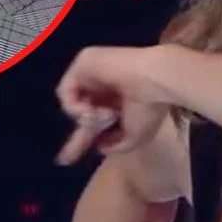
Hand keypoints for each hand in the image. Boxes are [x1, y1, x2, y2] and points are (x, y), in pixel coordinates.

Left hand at [54, 46, 169, 164]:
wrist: (156, 79)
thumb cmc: (150, 107)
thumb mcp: (134, 137)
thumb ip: (115, 145)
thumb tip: (100, 145)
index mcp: (117, 101)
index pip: (95, 121)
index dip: (82, 140)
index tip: (66, 159)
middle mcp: (104, 86)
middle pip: (82, 112)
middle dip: (79, 133)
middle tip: (66, 159)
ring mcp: (93, 73)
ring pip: (74, 103)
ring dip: (86, 119)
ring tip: (104, 118)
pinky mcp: (83, 61)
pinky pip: (66, 90)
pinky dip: (74, 106)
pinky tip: (91, 110)